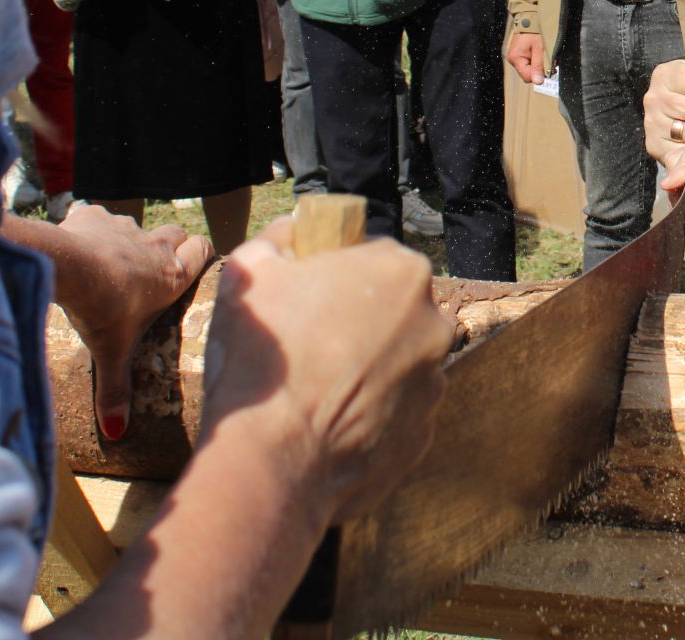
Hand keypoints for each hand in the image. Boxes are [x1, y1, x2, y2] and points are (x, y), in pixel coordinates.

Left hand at [51, 204, 213, 439]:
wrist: (68, 269)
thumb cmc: (101, 311)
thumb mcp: (112, 354)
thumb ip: (116, 392)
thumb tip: (116, 434)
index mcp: (172, 276)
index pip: (203, 249)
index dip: (201, 254)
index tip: (195, 263)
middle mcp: (156, 247)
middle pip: (176, 233)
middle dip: (170, 244)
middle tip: (152, 268)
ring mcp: (125, 228)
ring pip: (135, 227)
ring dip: (127, 240)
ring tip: (108, 263)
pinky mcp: (94, 216)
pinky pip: (95, 216)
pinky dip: (89, 227)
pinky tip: (77, 244)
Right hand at [201, 221, 449, 523]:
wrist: (271, 457)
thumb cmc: (261, 356)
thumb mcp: (250, 271)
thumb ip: (279, 239)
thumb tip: (295, 227)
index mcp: (401, 272)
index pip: (374, 258)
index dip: (337, 275)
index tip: (309, 297)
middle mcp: (433, 323)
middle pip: (395, 312)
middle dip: (361, 323)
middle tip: (311, 346)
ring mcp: (433, 383)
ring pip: (399, 365)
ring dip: (368, 372)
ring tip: (316, 392)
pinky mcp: (423, 435)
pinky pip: (395, 415)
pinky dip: (369, 418)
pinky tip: (328, 426)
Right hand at [506, 32, 545, 84]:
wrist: (531, 17)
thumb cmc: (535, 30)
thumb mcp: (540, 48)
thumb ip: (539, 65)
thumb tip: (538, 82)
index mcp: (515, 58)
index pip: (527, 77)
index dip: (539, 74)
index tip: (549, 68)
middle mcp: (512, 58)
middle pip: (528, 73)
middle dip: (539, 68)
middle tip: (547, 58)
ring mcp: (515, 55)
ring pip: (529, 67)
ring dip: (538, 63)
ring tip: (543, 52)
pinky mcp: (519, 52)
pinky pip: (529, 61)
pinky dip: (536, 59)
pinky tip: (539, 51)